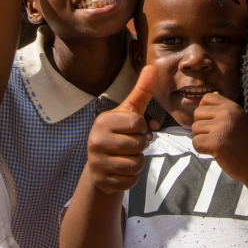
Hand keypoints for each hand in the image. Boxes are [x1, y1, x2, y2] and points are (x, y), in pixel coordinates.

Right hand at [85, 65, 155, 194]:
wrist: (99, 163)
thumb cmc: (118, 133)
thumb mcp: (129, 112)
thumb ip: (141, 91)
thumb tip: (152, 67)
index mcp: (103, 121)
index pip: (137, 123)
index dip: (141, 128)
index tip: (131, 129)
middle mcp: (95, 140)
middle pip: (138, 145)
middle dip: (139, 146)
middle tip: (127, 145)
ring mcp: (96, 162)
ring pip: (135, 164)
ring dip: (137, 163)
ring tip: (125, 157)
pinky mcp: (101, 181)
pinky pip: (130, 181)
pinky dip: (130, 178)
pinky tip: (120, 171)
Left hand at [191, 93, 247, 185]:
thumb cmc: (245, 145)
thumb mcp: (237, 121)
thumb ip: (220, 111)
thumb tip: (191, 101)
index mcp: (233, 107)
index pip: (207, 98)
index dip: (204, 110)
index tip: (211, 122)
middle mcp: (227, 114)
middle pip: (197, 113)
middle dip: (201, 127)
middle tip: (215, 137)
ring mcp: (221, 127)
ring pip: (195, 128)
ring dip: (201, 139)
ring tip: (216, 145)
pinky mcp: (215, 142)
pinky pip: (196, 142)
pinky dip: (201, 149)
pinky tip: (214, 152)